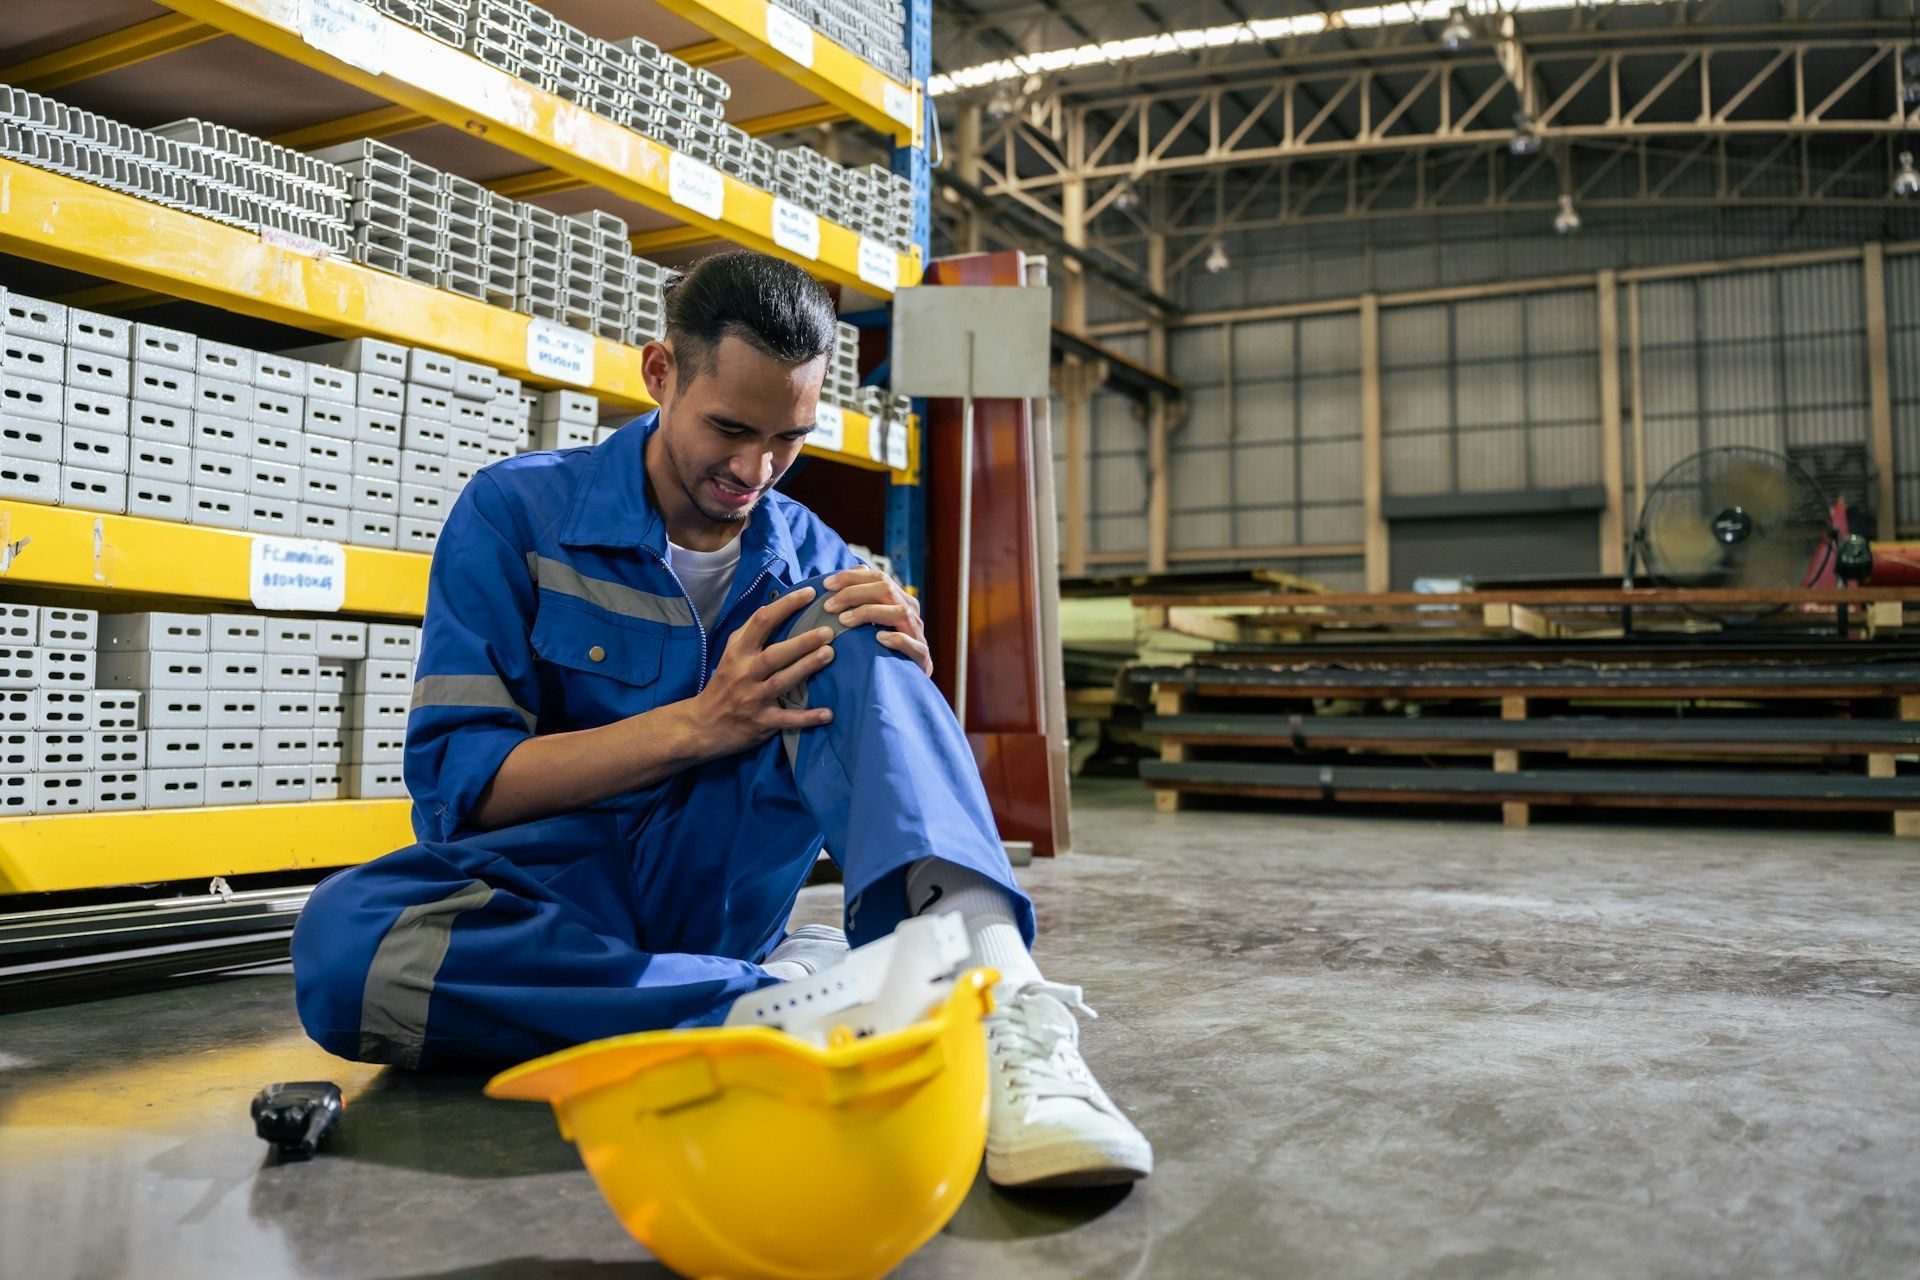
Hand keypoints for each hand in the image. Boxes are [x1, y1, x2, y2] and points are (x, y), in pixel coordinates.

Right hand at [691, 586, 836, 755]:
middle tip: (828, 632)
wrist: (702, 725)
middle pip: (774, 655)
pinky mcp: (762, 722)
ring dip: (805, 668)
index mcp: (738, 653)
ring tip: (829, 655)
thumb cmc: (722, 684)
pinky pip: (787, 720)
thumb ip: (748, 631)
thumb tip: (768, 605)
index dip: (785, 605)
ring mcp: (753, 699)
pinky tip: (828, 714)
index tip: (809, 594)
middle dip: (801, 643)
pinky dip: (807, 718)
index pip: (761, 622)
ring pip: (781, 682)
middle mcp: (745, 674)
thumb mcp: (729, 653)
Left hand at [824, 566, 930, 675]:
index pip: (879, 577)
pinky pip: (913, 645)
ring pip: (899, 612)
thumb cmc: (882, 648)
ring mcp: (917, 634)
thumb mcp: (872, 620)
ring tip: (843, 620)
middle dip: (853, 593)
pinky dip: (896, 639)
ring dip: (868, 612)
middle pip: (886, 590)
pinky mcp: (922, 657)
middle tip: (828, 606)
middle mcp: (910, 612)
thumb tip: (848, 573)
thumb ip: (863, 599)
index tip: (827, 584)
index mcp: (900, 600)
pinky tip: (878, 639)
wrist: (905, 681)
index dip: (852, 577)